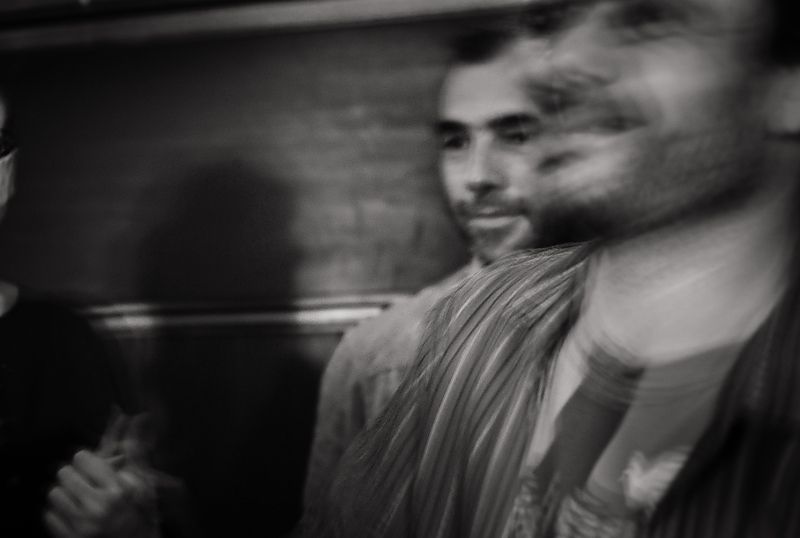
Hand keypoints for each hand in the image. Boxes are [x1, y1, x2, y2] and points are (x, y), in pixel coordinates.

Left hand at [44, 414, 158, 537]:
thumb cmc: (142, 513)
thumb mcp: (143, 482)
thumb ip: (136, 452)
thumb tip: (137, 418)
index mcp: (118, 490)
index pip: (83, 458)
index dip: (88, 461)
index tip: (93, 468)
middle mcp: (98, 507)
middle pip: (65, 473)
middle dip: (75, 475)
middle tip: (85, 483)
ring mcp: (82, 526)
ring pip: (55, 494)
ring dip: (66, 493)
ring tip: (79, 498)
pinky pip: (49, 516)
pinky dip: (58, 512)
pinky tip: (73, 514)